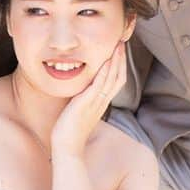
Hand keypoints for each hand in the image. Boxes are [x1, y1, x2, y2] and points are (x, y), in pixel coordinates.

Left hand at [50, 41, 127, 159]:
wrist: (66, 147)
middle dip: (121, 59)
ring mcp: (96, 103)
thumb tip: (81, 91)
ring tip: (118, 46)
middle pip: (119, 77)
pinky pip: (99, 86)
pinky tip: (106, 61)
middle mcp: (102, 102)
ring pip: (112, 79)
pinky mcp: (86, 104)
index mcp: (101, 103)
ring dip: (116, 61)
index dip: (119, 65)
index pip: (116, 80)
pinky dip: (104, 72)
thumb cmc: (69, 131)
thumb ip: (83, 100)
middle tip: (123, 42)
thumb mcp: (79, 111)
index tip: (119, 50)